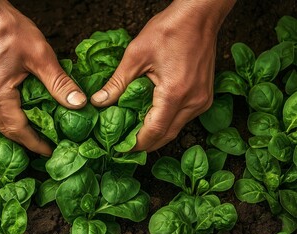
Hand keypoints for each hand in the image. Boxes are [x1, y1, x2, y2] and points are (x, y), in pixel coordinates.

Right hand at [0, 0, 85, 155]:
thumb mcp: (40, 56)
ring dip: (16, 127)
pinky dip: (7, 114)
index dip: (36, 143)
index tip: (50, 152)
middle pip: (6, 129)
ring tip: (36, 132)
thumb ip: (59, 83)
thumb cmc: (8, 29)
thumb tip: (78, 104)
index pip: (18, 130)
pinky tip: (20, 113)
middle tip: (46, 145)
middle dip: (27, 139)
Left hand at [91, 0, 235, 151]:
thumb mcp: (136, 55)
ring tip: (134, 134)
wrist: (199, 15)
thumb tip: (99, 101)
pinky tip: (151, 119)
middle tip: (124, 146)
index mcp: (175, 93)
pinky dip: (166, 122)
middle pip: (166, 135)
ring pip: (176, 129)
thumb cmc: (169, 30)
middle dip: (145, 144)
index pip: (154, 131)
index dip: (136, 143)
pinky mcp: (204, 96)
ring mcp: (202, 100)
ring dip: (155, 134)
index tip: (120, 149)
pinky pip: (183, 118)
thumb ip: (117, 83)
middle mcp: (193, 102)